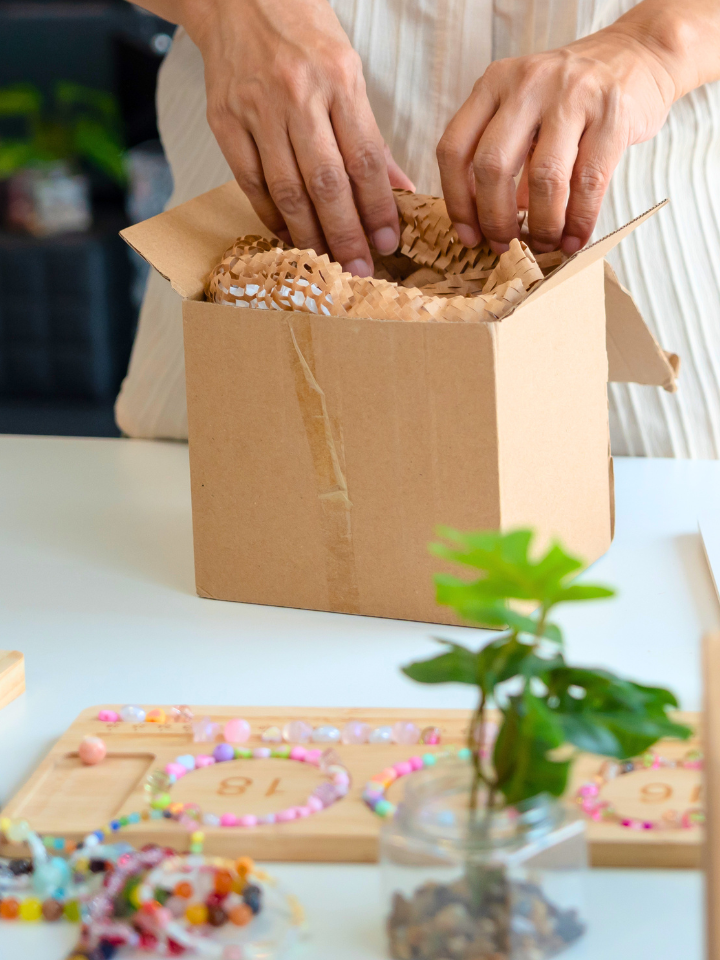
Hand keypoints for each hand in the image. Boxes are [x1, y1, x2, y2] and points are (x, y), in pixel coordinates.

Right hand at [181, 0, 413, 275]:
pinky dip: (271, 216)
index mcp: (338, 79)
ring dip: (310, 234)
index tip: (389, 243)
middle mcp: (297, 95)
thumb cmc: (302, 33)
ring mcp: (256, 109)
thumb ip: (370, 135)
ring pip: (287, 189)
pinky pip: (251, 182)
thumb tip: (399, 191)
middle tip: (360, 269)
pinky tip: (289, 236)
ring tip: (328, 263)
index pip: (365, 159)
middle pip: (326, 182)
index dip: (378, 208)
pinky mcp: (224, 121)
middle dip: (346, 234)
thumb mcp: (348, 71)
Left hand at [437, 25, 677, 254]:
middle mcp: (528, 84)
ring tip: (544, 245)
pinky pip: (589, 182)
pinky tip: (574, 239)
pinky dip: (579, 220)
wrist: (638, 54)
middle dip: (496, 219)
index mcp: (494, 83)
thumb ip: (502, 156)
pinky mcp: (613, 114)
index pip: (454, 149)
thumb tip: (486, 226)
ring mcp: (572, 95)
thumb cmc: (572, 97)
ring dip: (542, 225)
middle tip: (505, 245)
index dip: (457, 201)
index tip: (470, 235)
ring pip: (543, 178)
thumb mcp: (525, 112)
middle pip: (493, 166)